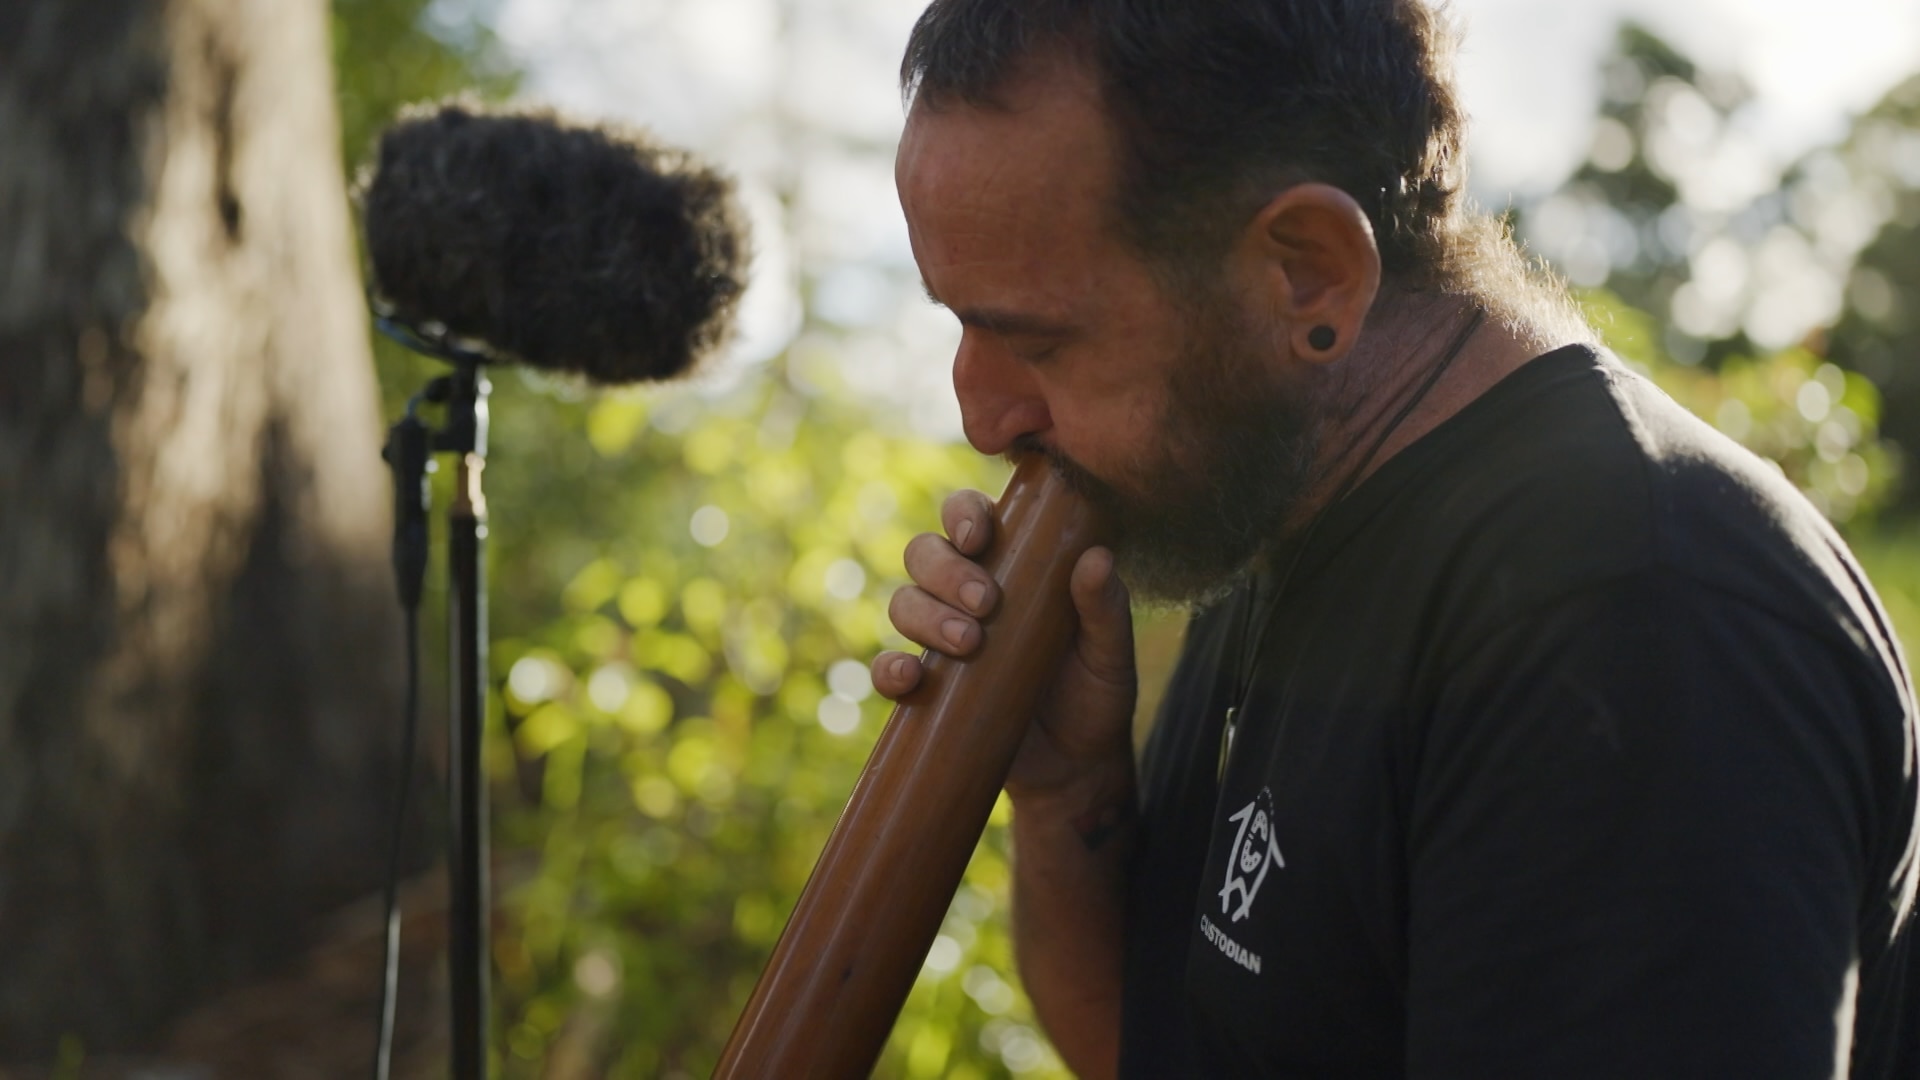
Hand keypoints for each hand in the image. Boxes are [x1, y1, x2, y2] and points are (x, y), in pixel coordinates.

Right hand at [870, 489, 1137, 800]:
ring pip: (904, 602)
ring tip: (969, 643)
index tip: (979, 536)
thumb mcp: (1110, 652)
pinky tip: (911, 677)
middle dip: (946, 570)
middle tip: (985, 602)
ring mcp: (939, 640)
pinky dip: (889, 669)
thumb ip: (1105, 608)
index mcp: (1009, 565)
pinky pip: (887, 669)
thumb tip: (1097, 559)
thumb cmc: (1096, 693)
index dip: (962, 513)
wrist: (1076, 767)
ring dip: (925, 614)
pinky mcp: (925, 689)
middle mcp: (964, 594)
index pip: (968, 516)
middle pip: (925, 553)